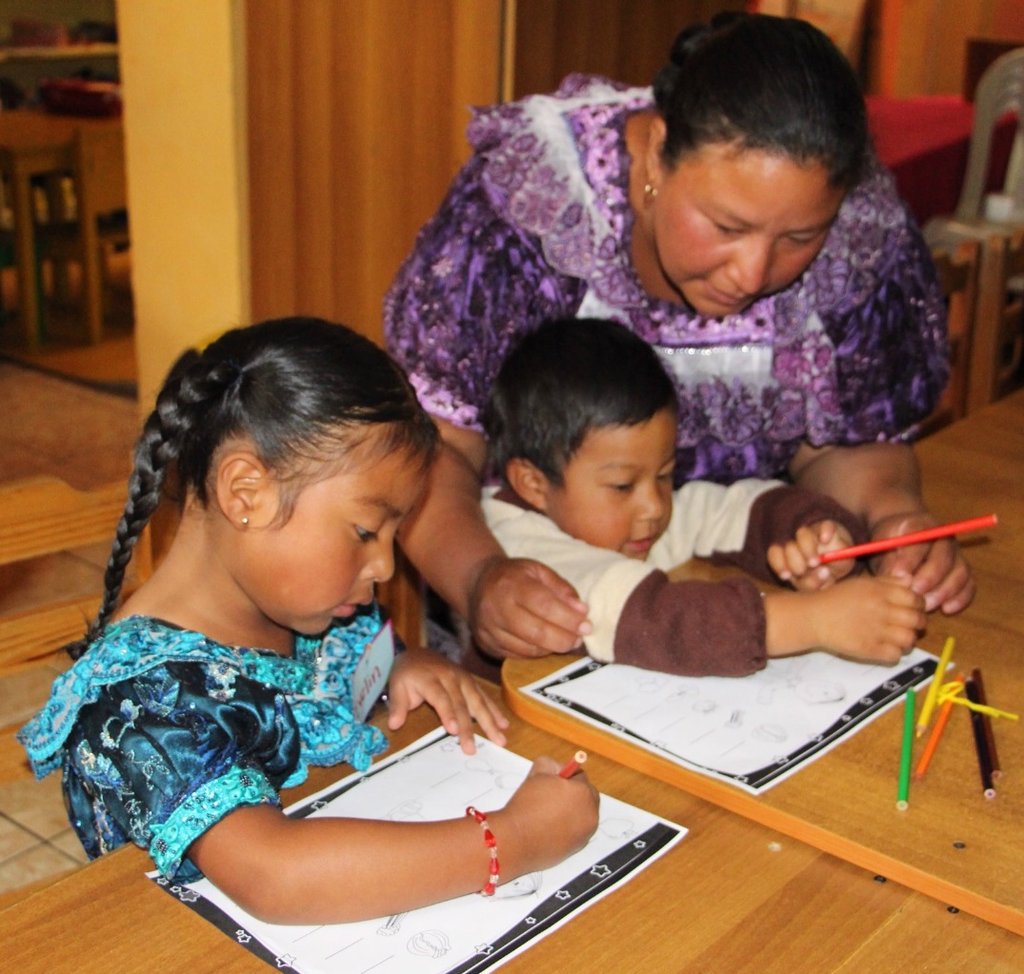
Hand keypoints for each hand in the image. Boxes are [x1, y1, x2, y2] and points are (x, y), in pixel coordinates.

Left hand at [386, 646, 509, 752]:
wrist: (418, 654)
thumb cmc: (406, 674)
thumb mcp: (396, 686)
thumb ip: (397, 706)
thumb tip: (395, 724)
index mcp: (430, 678)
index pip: (440, 697)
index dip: (448, 714)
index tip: (454, 731)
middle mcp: (450, 677)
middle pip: (461, 703)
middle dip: (469, 726)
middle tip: (472, 748)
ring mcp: (463, 678)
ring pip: (477, 700)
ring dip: (489, 720)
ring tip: (500, 739)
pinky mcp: (471, 681)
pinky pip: (483, 696)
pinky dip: (494, 710)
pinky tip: (503, 724)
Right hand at [468, 555, 591, 659]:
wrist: (477, 583)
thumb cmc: (514, 576)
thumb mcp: (538, 571)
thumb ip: (561, 589)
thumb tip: (581, 611)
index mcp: (511, 584)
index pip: (544, 605)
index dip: (568, 618)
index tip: (586, 626)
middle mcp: (496, 608)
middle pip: (535, 632)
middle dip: (563, 639)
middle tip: (579, 639)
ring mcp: (488, 629)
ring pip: (526, 649)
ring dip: (551, 649)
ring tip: (565, 641)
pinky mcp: (486, 645)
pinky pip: (517, 656)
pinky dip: (536, 653)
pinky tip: (546, 645)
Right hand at [492, 756, 598, 873]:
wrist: (516, 840)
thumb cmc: (526, 806)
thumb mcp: (537, 772)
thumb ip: (552, 764)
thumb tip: (559, 769)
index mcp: (583, 792)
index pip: (580, 775)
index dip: (565, 776)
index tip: (554, 780)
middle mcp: (590, 813)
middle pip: (587, 795)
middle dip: (573, 792)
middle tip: (553, 794)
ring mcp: (586, 832)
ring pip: (583, 813)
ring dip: (572, 809)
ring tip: (549, 811)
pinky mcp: (579, 847)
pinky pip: (578, 829)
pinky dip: (569, 826)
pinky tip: (550, 825)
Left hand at [767, 519, 854, 590]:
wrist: (843, 560)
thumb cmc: (824, 575)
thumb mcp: (816, 585)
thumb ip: (813, 583)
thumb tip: (819, 573)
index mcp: (788, 557)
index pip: (775, 555)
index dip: (778, 564)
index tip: (786, 575)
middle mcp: (798, 543)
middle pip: (789, 548)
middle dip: (796, 561)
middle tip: (805, 570)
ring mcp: (813, 534)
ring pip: (803, 535)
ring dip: (808, 549)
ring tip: (816, 562)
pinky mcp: (828, 527)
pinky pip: (825, 525)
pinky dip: (825, 532)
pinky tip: (825, 540)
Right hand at [804, 575, 926, 663]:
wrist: (814, 617)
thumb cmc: (837, 598)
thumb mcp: (862, 582)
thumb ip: (889, 581)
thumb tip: (911, 582)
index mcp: (880, 592)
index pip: (916, 599)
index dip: (918, 605)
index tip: (912, 608)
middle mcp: (881, 610)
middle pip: (916, 620)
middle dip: (917, 623)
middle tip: (908, 625)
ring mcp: (876, 631)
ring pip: (909, 639)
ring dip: (907, 639)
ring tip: (898, 638)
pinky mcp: (869, 650)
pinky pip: (895, 655)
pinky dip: (894, 653)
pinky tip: (886, 647)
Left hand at [869, 512, 975, 613]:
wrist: (903, 535)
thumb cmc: (889, 542)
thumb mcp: (881, 546)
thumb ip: (888, 559)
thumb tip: (895, 577)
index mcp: (920, 526)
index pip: (919, 541)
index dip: (910, 559)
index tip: (898, 575)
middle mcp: (942, 538)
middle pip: (943, 558)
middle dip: (930, 578)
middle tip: (915, 593)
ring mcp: (955, 554)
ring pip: (959, 571)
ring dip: (945, 591)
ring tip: (927, 605)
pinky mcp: (961, 569)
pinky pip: (969, 583)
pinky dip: (961, 598)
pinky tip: (947, 610)